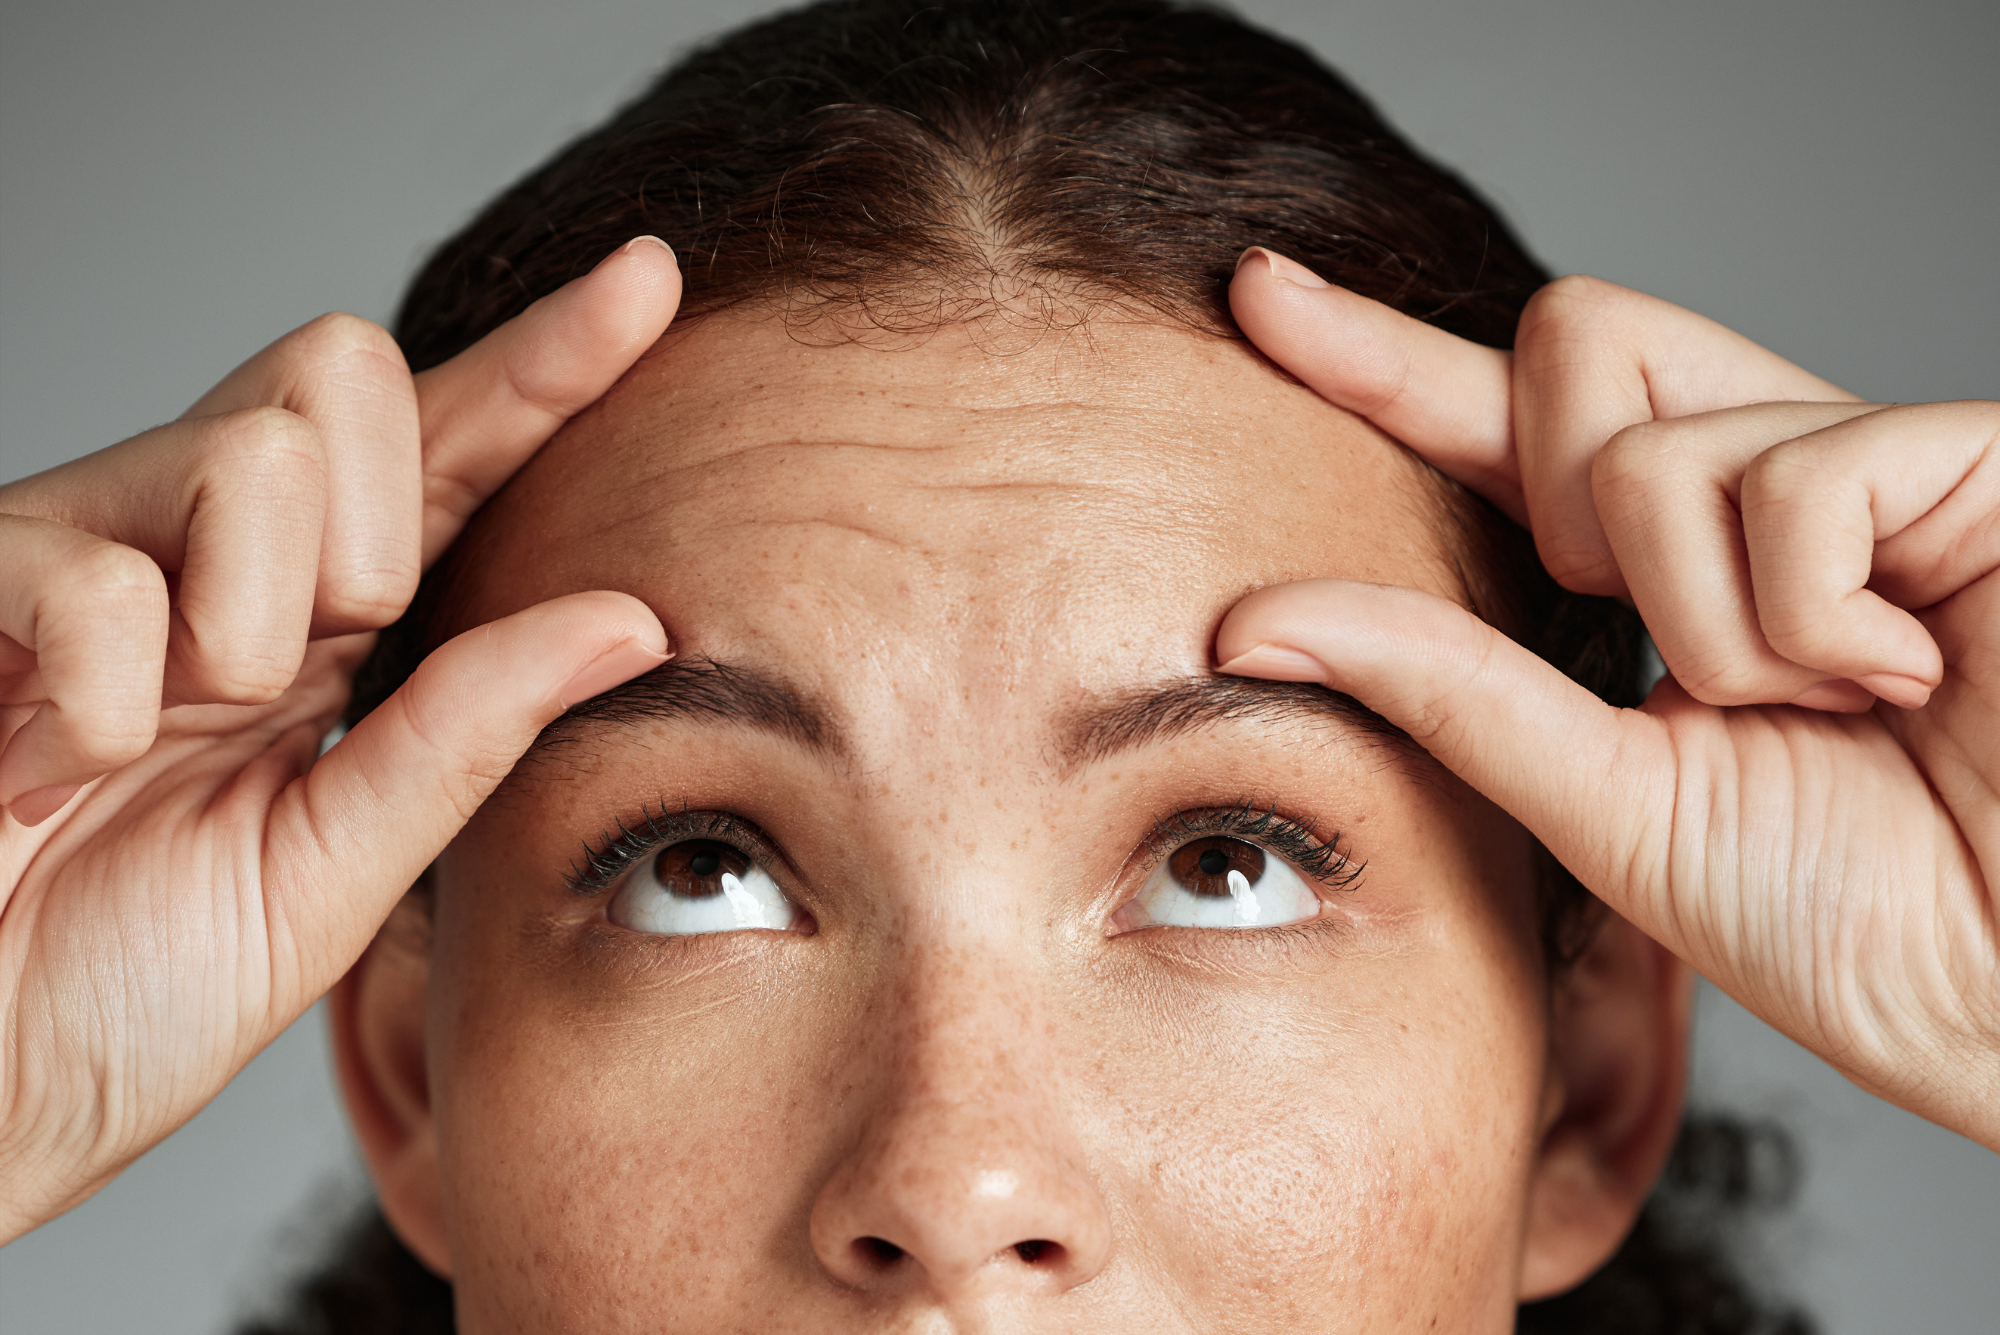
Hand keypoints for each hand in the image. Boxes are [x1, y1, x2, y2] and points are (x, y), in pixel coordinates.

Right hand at [0, 237, 680, 1237]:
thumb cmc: (126, 988)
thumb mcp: (335, 868)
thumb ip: (467, 735)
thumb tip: (635, 619)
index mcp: (310, 614)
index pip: (446, 449)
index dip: (547, 362)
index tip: (649, 280)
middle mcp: (200, 548)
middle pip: (343, 371)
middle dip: (371, 523)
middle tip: (295, 676)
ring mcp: (77, 549)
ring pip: (248, 454)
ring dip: (247, 628)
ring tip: (167, 739)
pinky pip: (99, 576)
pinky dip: (115, 702)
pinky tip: (67, 765)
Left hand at [1220, 252, 1999, 1148]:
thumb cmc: (1854, 915)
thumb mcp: (1606, 799)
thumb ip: (1446, 691)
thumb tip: (1247, 614)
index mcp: (1670, 562)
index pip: (1501, 423)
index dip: (1384, 356)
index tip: (1259, 295)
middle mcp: (1760, 483)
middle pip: (1571, 340)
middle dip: (1564, 499)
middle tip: (1673, 654)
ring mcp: (1867, 459)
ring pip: (1656, 448)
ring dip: (1709, 627)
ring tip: (1828, 711)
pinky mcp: (1969, 458)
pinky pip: (1797, 479)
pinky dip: (1810, 617)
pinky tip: (1902, 678)